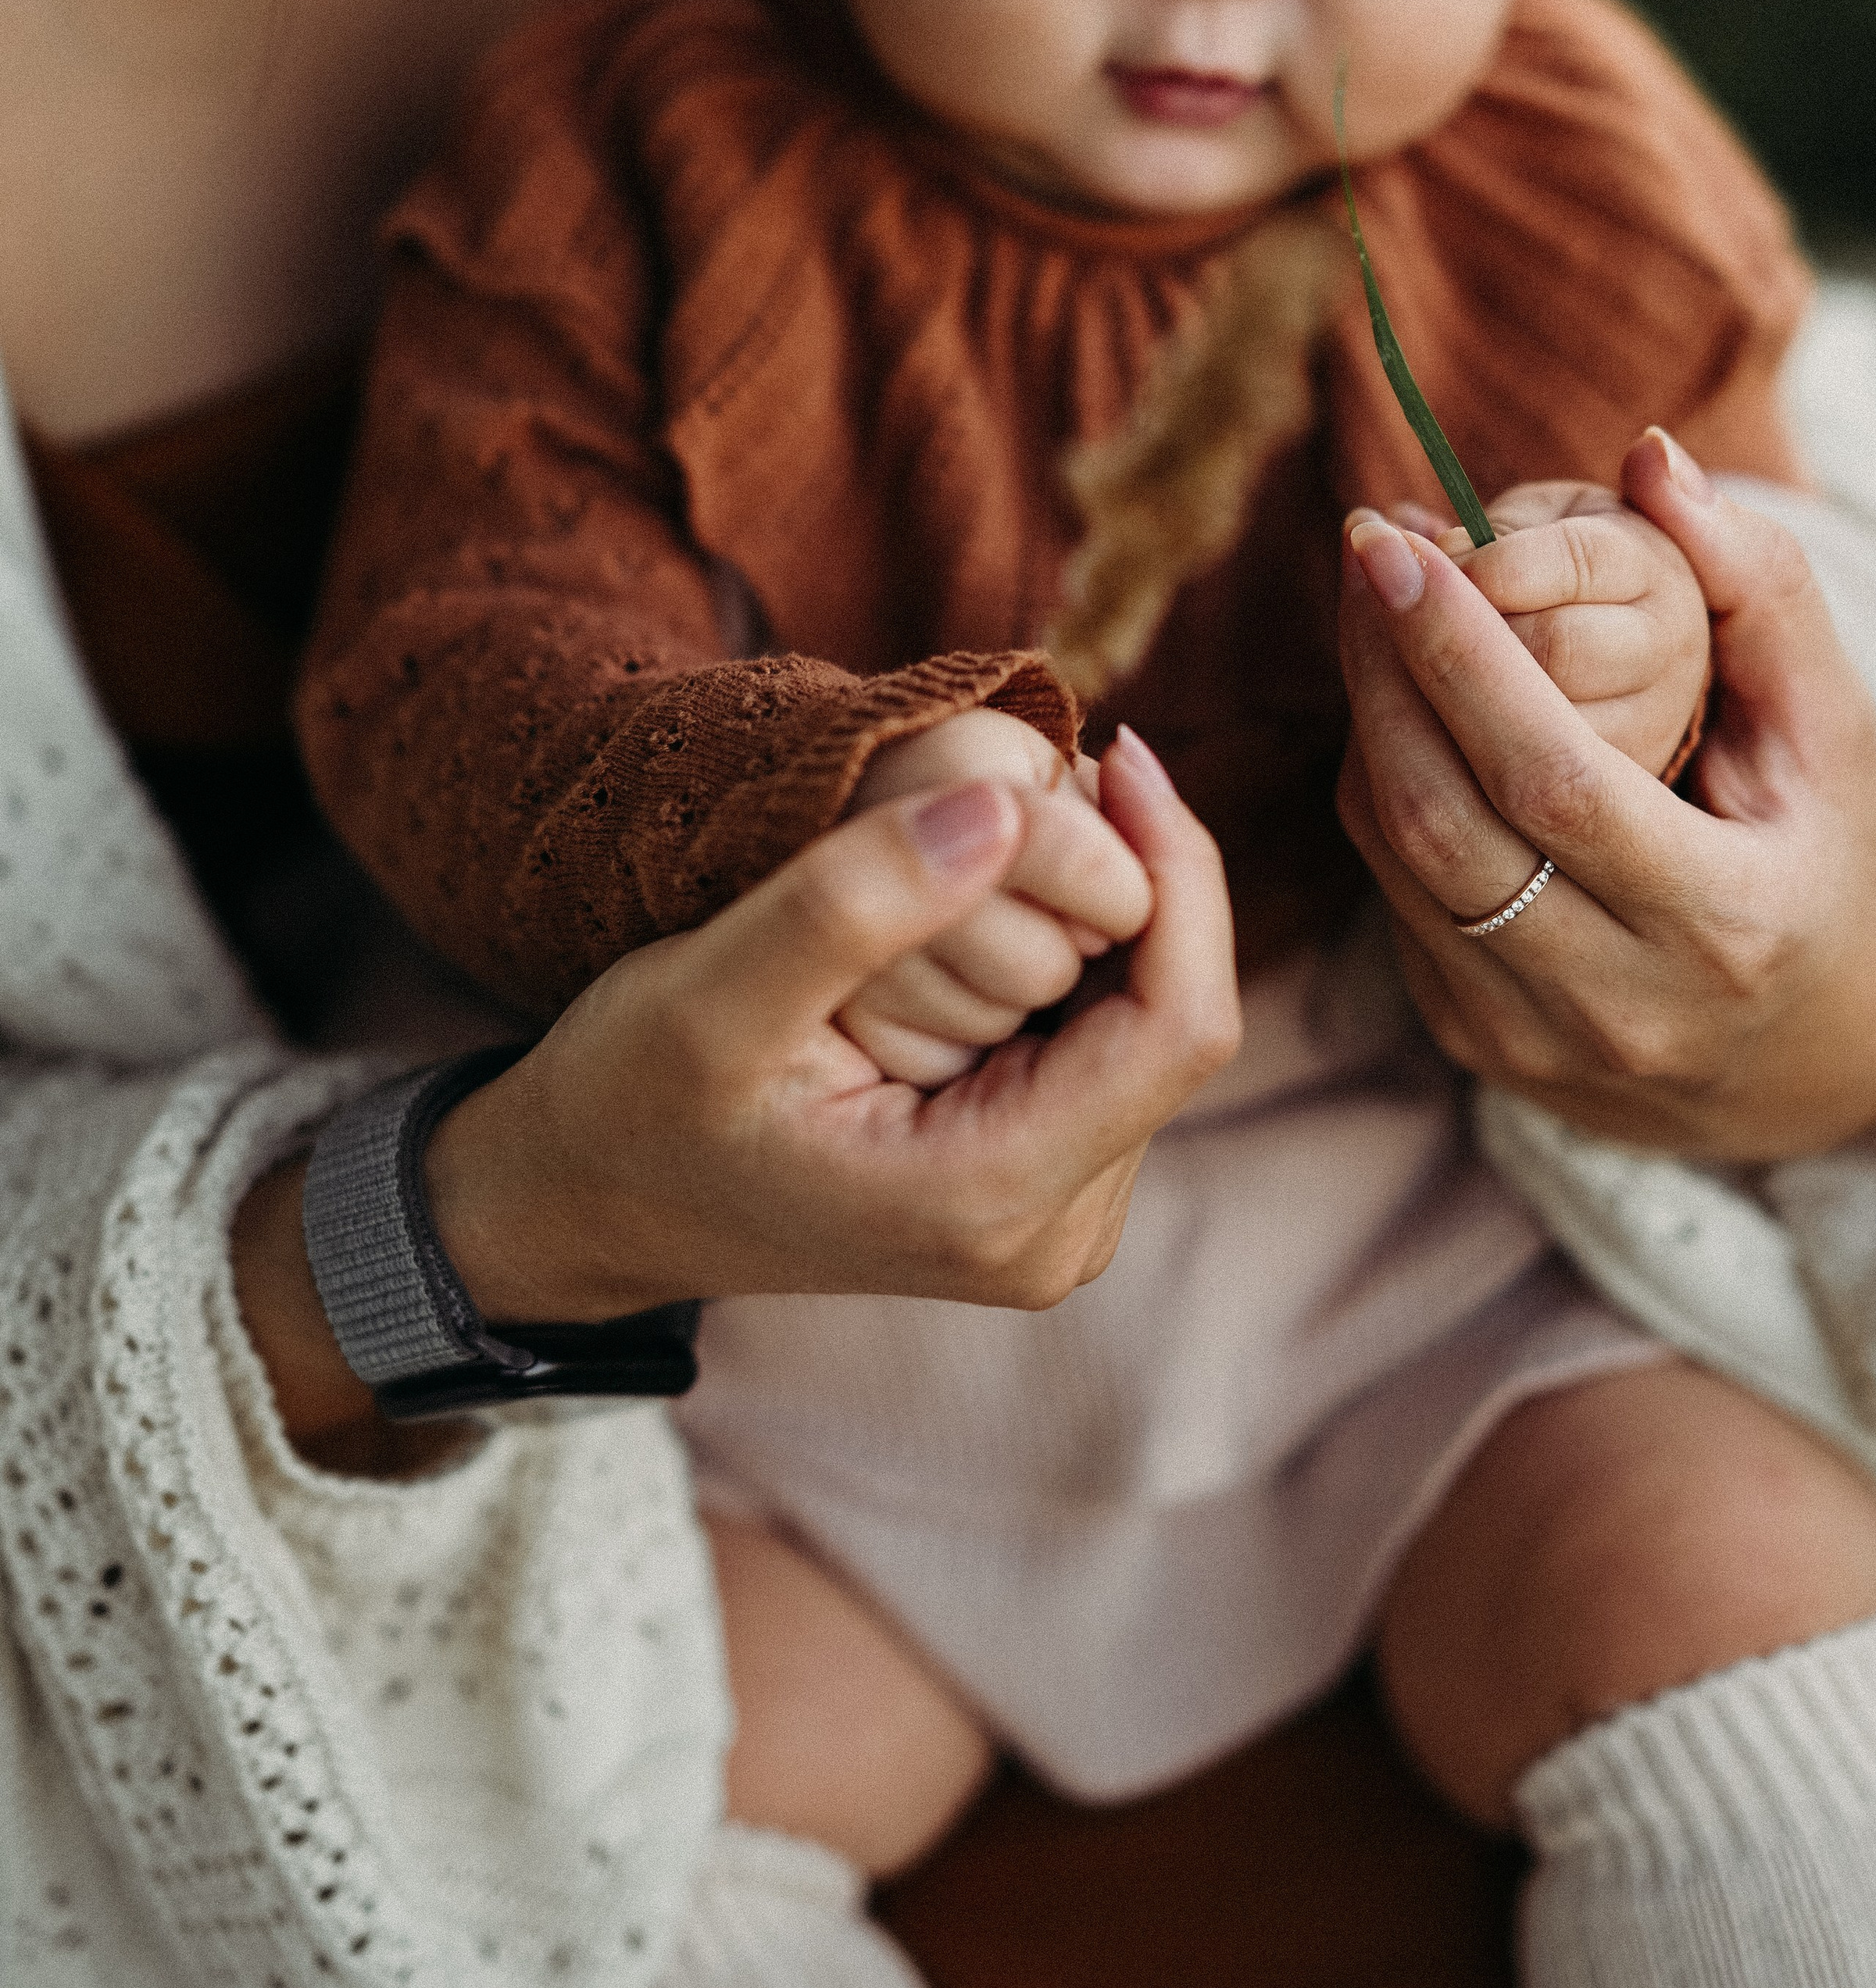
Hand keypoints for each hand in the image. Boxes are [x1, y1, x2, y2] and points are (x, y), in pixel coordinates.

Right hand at [235, 723, 1240, 1450]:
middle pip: (1172, 1019)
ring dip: (1098, 915)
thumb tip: (1010, 803)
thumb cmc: (628, 1101)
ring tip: (995, 833)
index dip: (1178, 872)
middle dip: (1129, 884)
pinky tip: (987, 903)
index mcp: (989, 1201)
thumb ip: (854, 902)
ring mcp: (1053, 1222)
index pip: (1180, 1025)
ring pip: (1145, 1024)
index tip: (1117, 752)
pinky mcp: (1039, 1189)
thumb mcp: (710, 993)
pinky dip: (1068, 955)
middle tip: (1039, 773)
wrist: (583, 1200)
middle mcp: (1052, 1235)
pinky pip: (1103, 1046)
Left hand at [1337, 427, 1875, 1161]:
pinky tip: (1399, 704)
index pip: (1554, 781)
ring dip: (1367, 717)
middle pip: (1443, 821)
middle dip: (1384, 667)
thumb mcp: (1835, 733)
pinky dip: (1382, 787)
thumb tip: (1652, 457)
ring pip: (1396, 858)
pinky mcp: (1474, 1041)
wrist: (1813, 1064)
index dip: (1460, 658)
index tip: (1400, 546)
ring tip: (1374, 606)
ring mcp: (1533, 1035)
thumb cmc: (1833, 866)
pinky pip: (1391, 895)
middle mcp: (1619, 1001)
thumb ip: (1759, 586)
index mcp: (1725, 924)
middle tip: (1367, 549)